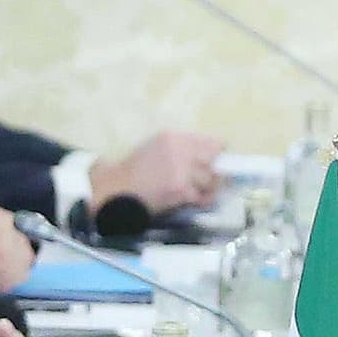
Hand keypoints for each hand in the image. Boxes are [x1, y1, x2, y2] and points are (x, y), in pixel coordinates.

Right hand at [96, 131, 223, 213]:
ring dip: (209, 187)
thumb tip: (210, 155)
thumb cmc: (136, 170)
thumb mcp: (156, 147)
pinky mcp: (181, 189)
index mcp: (173, 137)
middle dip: (217, 170)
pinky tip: (193, 199)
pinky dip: (202, 199)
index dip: (218, 153)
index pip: (211, 142)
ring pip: (211, 179)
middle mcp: (179, 150)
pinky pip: (202, 196)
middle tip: (214, 178)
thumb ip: (181, 147)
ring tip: (200, 190)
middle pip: (214, 159)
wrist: (118, 189)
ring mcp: (181, 170)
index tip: (219, 160)